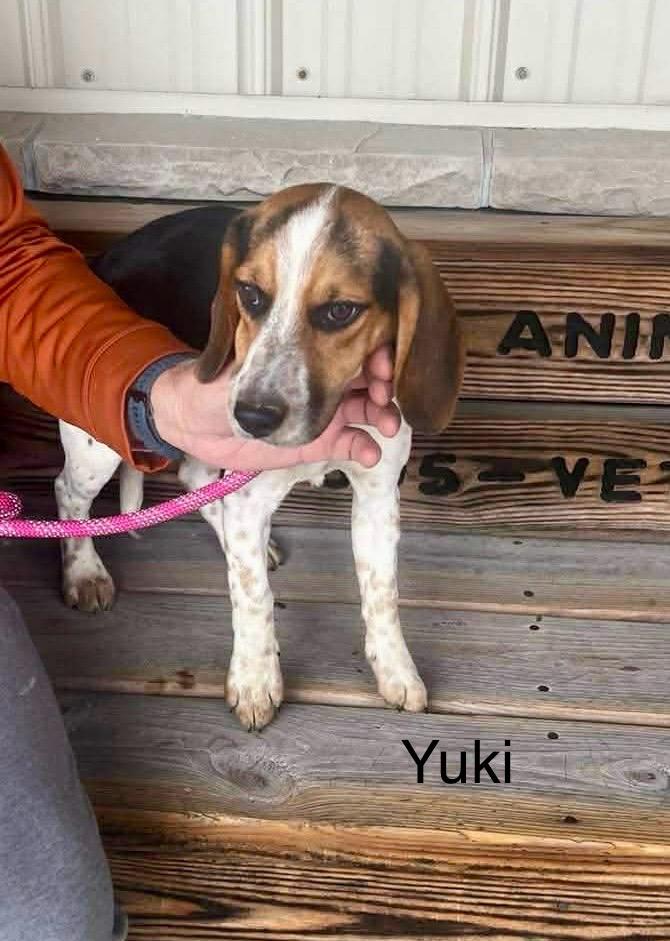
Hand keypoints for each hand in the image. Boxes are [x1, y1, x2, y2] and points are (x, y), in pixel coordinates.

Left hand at [150, 344, 399, 470]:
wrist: (193, 425)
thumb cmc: (210, 384)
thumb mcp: (237, 363)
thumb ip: (267, 356)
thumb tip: (287, 347)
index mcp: (309, 346)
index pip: (353, 339)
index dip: (375, 348)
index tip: (382, 360)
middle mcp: (323, 373)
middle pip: (368, 375)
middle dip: (384, 383)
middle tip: (384, 393)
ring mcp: (323, 409)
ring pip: (367, 409)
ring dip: (383, 415)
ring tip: (387, 425)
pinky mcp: (319, 442)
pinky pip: (350, 444)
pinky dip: (364, 447)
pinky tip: (371, 452)